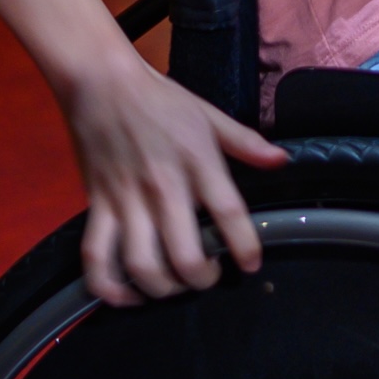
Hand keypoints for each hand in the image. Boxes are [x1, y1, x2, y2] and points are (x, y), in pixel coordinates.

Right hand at [63, 51, 289, 304]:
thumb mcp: (210, 114)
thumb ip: (246, 141)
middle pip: (184, 254)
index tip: (251, 265)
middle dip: (200, 279)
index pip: (228, 213)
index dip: (244, 246)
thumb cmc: (161, 100)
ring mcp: (126, 199)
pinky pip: (96, 257)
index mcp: (198, 160)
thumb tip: (282, 161)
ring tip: (174, 285)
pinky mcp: (96, 205)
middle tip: (208, 277)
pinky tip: (127, 295)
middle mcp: (163, 186)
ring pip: (141, 264)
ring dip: (161, 288)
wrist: (101, 83)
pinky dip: (107, 286)